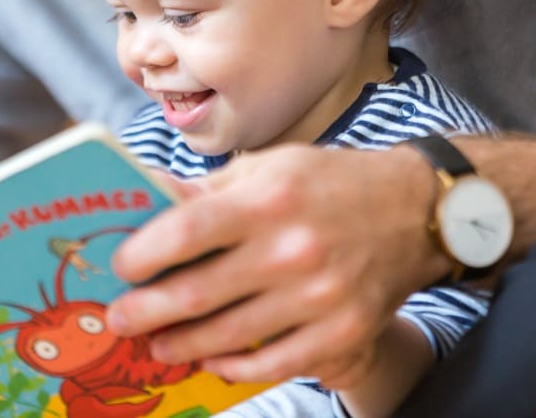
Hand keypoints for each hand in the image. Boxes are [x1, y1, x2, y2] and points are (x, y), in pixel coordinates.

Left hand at [105, 145, 444, 387]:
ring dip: (182, 343)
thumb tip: (150, 201)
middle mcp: (293, 249)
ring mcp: (320, 297)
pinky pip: (274, 363)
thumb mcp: (271, 167)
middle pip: (198, 292)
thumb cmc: (331, 182)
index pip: (187, 230)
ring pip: (229, 335)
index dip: (143, 253)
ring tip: (157, 342)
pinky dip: (234, 367)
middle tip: (119, 318)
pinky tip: (211, 360)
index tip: (120, 266)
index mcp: (270, 199)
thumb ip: (210, 190)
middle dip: (146, 310)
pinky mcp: (343, 332)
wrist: (416, 211)